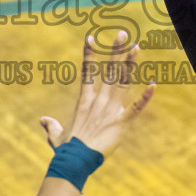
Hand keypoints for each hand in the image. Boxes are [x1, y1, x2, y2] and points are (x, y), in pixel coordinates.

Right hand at [40, 31, 153, 156]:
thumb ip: (51, 125)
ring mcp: (110, 111)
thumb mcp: (55, 135)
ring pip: (122, 83)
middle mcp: (98, 102)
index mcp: (84, 101)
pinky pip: (135, 109)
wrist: (74, 160)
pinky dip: (145, 98)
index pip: (87, 72)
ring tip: (136, 47)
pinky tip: (153, 86)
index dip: (89, 54)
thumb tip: (42, 120)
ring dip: (130, 65)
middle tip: (122, 34)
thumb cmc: (65, 150)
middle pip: (109, 71)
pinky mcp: (120, 123)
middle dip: (116, 52)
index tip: (90, 38)